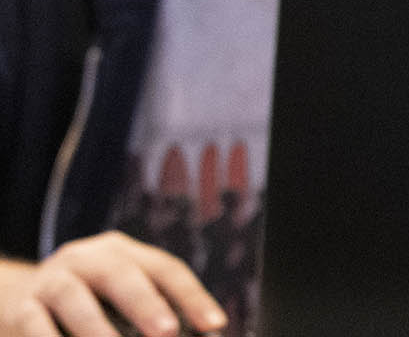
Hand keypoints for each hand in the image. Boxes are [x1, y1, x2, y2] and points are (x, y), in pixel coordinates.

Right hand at [0, 232, 224, 336]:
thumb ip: (151, 313)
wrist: (15, 297)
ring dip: (95, 327)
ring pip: (72, 296)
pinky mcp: (20, 307)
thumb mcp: (118, 297)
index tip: (214, 324)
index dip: (191, 296)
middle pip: (120, 274)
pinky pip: (34, 323)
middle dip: (146, 305)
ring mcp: (51, 280)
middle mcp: (87, 259)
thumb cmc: (85, 301)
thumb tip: (195, 336)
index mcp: (122, 253)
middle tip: (167, 333)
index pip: (165, 268)